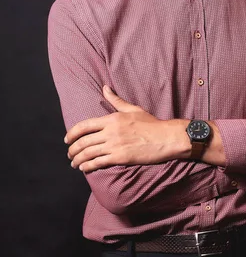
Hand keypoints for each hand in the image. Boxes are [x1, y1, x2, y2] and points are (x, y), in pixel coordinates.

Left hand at [65, 85, 188, 171]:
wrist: (166, 137)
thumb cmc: (152, 123)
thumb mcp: (133, 109)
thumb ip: (116, 100)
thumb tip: (105, 88)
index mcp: (112, 118)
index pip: (84, 126)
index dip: (71, 134)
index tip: (67, 140)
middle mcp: (110, 131)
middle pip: (83, 142)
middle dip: (72, 150)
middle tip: (70, 154)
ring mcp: (115, 145)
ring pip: (88, 153)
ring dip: (78, 159)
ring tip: (74, 163)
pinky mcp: (120, 157)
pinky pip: (98, 163)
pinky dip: (88, 166)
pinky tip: (84, 168)